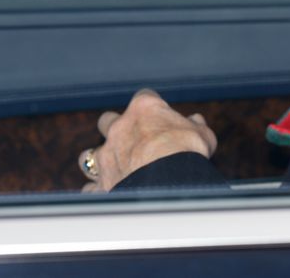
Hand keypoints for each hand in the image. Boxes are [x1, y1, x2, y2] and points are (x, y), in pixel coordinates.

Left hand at [79, 88, 216, 191]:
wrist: (169, 182)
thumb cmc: (188, 152)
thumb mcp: (201, 133)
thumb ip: (195, 125)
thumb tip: (195, 120)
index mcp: (144, 109)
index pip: (144, 96)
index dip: (152, 106)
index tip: (161, 115)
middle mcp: (119, 129)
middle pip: (107, 120)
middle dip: (115, 128)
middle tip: (133, 139)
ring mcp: (106, 156)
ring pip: (88, 155)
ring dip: (98, 160)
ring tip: (112, 167)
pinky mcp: (101, 184)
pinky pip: (91, 188)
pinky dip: (98, 191)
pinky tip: (110, 193)